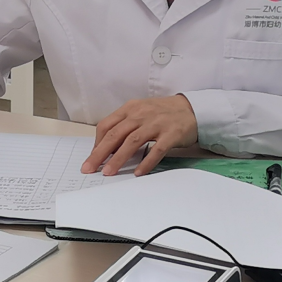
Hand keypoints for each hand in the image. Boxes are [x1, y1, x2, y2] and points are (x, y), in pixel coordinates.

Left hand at [81, 95, 197, 176]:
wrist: (192, 108)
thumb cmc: (162, 113)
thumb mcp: (140, 112)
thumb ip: (125, 126)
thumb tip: (107, 148)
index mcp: (130, 108)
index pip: (106, 125)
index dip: (96, 143)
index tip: (91, 158)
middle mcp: (141, 114)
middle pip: (115, 134)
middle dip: (100, 153)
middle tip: (89, 169)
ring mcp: (156, 123)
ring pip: (132, 141)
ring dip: (118, 158)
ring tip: (109, 172)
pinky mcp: (171, 134)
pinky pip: (156, 149)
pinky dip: (146, 162)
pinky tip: (138, 173)